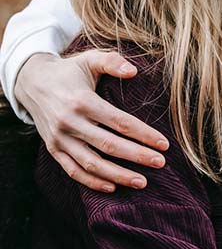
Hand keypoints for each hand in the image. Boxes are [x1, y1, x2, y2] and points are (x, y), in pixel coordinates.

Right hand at [15, 51, 168, 192]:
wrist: (30, 82)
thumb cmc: (69, 73)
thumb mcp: (88, 60)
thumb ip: (111, 62)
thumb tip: (133, 70)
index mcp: (82, 101)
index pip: (119, 122)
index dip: (143, 134)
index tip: (164, 144)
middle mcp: (69, 121)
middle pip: (109, 145)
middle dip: (137, 156)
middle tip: (160, 163)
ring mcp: (60, 138)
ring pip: (92, 163)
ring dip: (118, 175)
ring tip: (142, 182)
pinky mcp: (54, 149)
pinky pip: (73, 171)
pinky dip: (93, 182)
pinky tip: (113, 187)